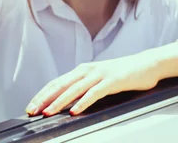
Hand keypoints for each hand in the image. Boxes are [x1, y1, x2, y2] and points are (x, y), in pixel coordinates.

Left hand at [25, 53, 160, 116]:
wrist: (146, 64)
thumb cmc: (122, 74)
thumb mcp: (99, 79)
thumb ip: (84, 87)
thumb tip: (66, 102)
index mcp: (82, 70)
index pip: (56, 82)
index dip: (42, 94)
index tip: (31, 106)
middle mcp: (88, 70)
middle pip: (61, 84)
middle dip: (44, 98)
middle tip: (32, 110)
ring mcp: (100, 74)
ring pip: (75, 89)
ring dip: (59, 101)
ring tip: (48, 112)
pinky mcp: (113, 81)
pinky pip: (95, 92)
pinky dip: (83, 102)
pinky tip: (75, 110)